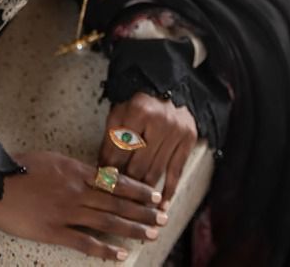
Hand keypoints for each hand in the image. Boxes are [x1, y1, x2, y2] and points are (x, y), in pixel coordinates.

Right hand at [0, 149, 167, 260]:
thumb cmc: (17, 166)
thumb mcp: (50, 159)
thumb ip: (74, 169)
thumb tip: (97, 176)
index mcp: (75, 171)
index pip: (115, 181)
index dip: (137, 190)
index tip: (155, 196)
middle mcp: (76, 192)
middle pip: (117, 203)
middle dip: (143, 211)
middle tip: (163, 217)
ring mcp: (66, 212)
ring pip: (107, 221)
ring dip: (132, 229)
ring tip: (150, 234)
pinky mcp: (54, 231)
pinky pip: (84, 242)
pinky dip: (104, 249)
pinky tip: (120, 254)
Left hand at [99, 92, 197, 208]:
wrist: (167, 84)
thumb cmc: (137, 100)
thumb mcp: (118, 113)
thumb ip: (111, 140)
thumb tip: (103, 170)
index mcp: (137, 111)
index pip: (118, 150)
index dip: (107, 168)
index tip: (100, 182)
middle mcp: (160, 122)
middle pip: (137, 164)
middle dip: (123, 182)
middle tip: (115, 195)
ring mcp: (176, 133)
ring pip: (155, 171)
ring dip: (143, 190)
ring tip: (133, 203)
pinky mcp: (189, 141)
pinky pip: (176, 172)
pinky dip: (168, 191)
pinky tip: (161, 204)